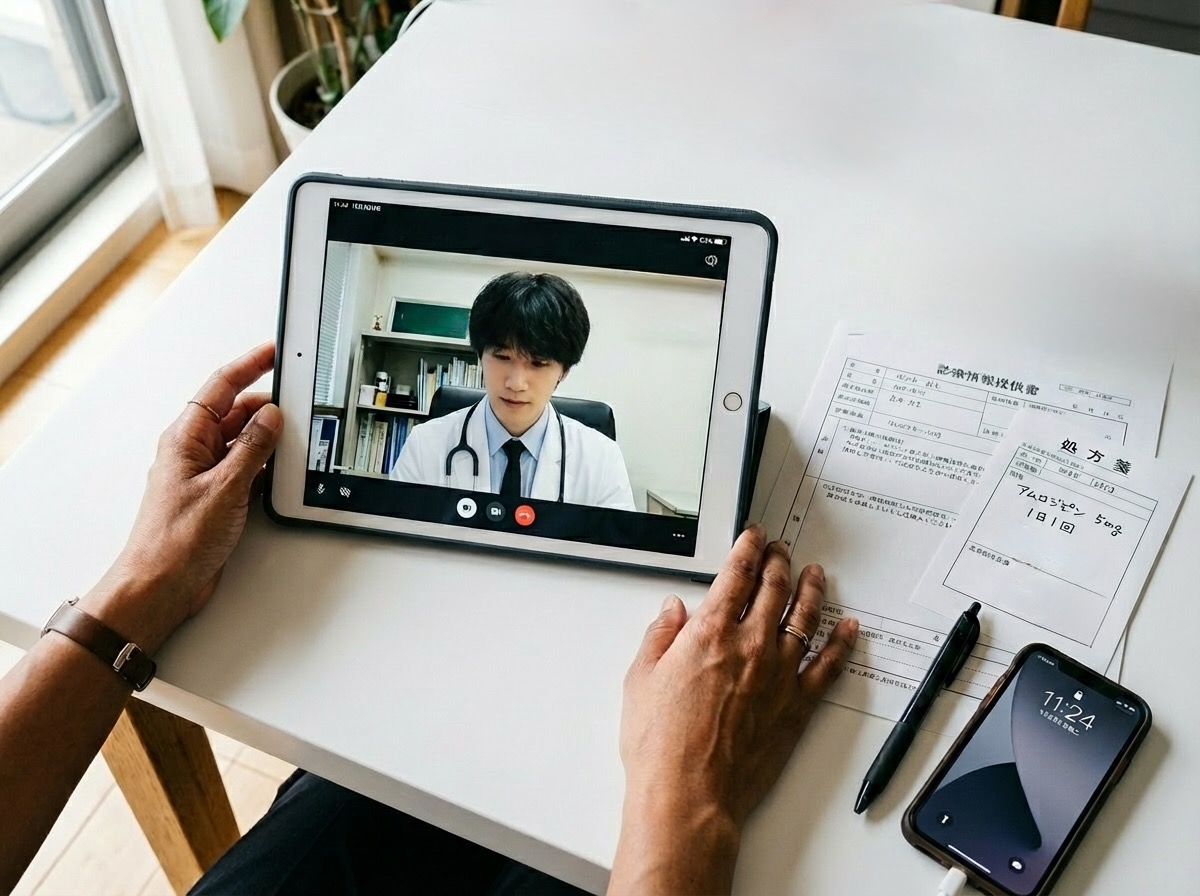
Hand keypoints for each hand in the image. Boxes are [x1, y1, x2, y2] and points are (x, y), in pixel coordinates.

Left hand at [80, 343, 281, 651]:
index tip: (273, 351)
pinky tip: (280, 469)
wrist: (160, 585)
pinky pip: (246, 468)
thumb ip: (252, 448)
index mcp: (186, 439)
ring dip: (267, 438)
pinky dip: (265, 465)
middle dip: (266, 404)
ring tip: (294, 435)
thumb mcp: (224, 487)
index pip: (221, 387)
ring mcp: (205, 475)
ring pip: (244, 441)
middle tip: (297, 399)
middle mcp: (194, 452)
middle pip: (236, 413)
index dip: (249, 365)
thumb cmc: (175, 541)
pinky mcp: (217, 498)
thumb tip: (271, 417)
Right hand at [610, 525, 857, 893]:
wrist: (689, 794)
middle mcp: (750, 645)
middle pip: (772, 589)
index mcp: (709, 633)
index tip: (753, 538)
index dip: (746, 549)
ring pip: (804, 617)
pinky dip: (842, 643)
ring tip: (814, 574)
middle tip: (780, 550)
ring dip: (811, 589)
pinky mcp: (797, 706)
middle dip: (778, 562)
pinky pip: (829, 666)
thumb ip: (659, 637)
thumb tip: (672, 611)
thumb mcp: (640, 680)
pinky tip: (848, 629)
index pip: (735, 575)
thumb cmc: (661, 747)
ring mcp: (779, 674)